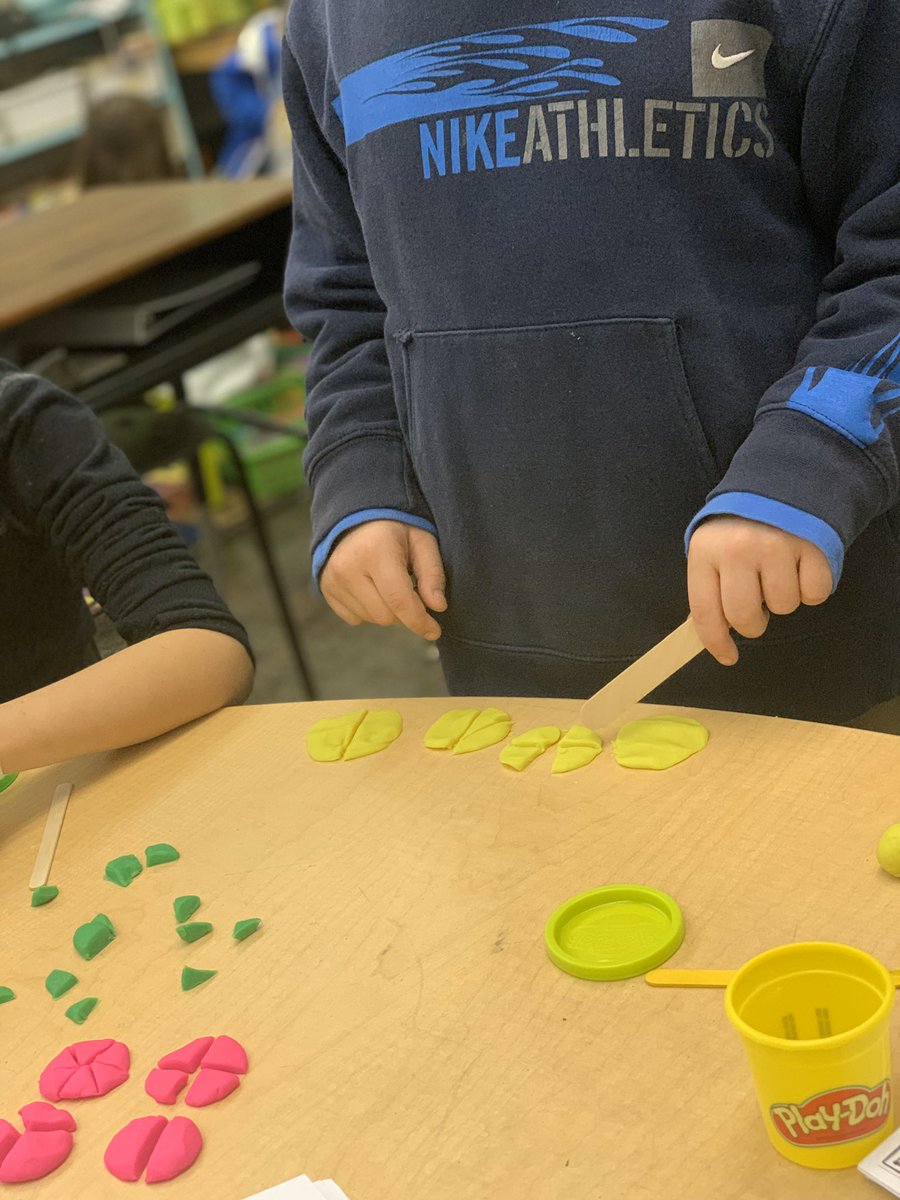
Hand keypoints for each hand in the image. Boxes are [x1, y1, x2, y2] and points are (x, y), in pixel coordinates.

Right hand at [321, 520, 446, 640]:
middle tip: (410, 589)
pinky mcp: (326, 589)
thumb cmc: (395, 529)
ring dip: (388, 610)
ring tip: (389, 584)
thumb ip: (432, 573)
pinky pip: (355, 618)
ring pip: (372, 619)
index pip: (399, 600)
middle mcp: (349, 568)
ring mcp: (333, 580)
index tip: (434, 631)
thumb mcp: (422, 541)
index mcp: (376, 552)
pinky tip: (373, 588)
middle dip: (404, 611)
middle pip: (386, 616)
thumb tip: (438, 607)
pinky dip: (369, 610)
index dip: (419, 621)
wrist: (355, 517)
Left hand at [688, 517, 831, 665]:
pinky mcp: (812, 545)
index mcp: (705, 551)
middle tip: (759, 608)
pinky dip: (811, 588)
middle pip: (745, 617)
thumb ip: (709, 584)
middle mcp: (738, 549)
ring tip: (779, 572)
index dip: (716, 642)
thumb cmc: (741, 525)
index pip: (705, 612)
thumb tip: (709, 631)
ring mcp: (777, 546)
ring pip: (784, 607)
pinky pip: (814, 594)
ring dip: (784, 598)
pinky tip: (801, 565)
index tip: (728, 656)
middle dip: (753, 623)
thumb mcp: (712, 547)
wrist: (782, 482)